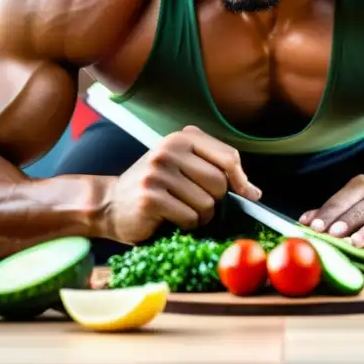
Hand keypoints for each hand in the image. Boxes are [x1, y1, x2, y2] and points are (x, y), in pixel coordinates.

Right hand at [105, 126, 261, 243]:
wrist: (110, 204)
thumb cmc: (155, 187)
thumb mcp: (184, 167)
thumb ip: (217, 170)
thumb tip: (254, 192)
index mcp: (182, 137)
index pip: (228, 156)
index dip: (241, 180)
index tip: (248, 194)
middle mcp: (169, 150)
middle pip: (220, 182)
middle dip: (216, 201)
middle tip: (196, 203)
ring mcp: (158, 172)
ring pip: (206, 203)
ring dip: (201, 216)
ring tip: (180, 211)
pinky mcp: (150, 197)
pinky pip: (189, 217)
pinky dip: (186, 225)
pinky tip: (169, 218)